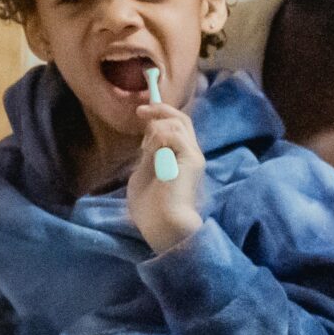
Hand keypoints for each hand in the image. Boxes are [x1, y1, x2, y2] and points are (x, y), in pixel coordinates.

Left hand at [126, 100, 205, 252]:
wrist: (161, 224)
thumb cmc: (150, 206)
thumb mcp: (144, 172)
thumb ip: (148, 155)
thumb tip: (148, 138)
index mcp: (181, 157)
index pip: (177, 127)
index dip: (161, 115)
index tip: (142, 112)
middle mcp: (191, 153)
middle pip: (182, 119)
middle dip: (160, 111)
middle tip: (140, 111)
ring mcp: (193, 155)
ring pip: (178, 123)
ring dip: (156, 129)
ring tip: (145, 149)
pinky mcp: (192, 159)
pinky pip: (175, 135)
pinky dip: (159, 137)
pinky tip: (151, 152)